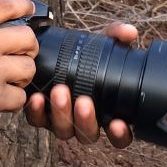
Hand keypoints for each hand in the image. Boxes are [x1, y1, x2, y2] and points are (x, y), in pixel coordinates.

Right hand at [0, 0, 40, 154]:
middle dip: (28, 47)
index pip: (4, 6)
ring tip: (9, 81)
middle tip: (21, 55)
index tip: (30, 10)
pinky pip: (19, 96)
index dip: (23, 5)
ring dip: (22, 76)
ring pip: (28, 68)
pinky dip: (12, 101)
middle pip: (26, 37)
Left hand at [24, 21, 138, 147]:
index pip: (119, 134)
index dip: (120, 134)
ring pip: (64, 130)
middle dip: (86, 120)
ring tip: (60, 92)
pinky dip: (36, 111)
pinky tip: (37, 97)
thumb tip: (129, 32)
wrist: (53, 51)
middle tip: (83, 101)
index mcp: (107, 112)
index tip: (118, 122)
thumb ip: (116, 35)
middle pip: (88, 134)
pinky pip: (37, 120)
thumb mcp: (102, 42)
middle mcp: (85, 122)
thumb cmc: (84, 54)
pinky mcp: (40, 115)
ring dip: (62, 114)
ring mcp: (62, 121)